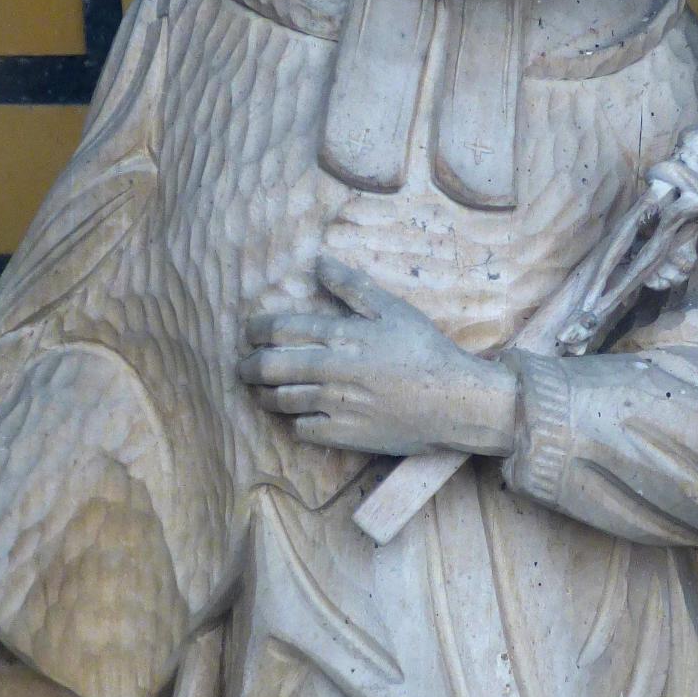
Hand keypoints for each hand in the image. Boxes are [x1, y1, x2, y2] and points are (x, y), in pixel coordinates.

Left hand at [240, 255, 516, 459]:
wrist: (454, 401)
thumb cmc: (426, 351)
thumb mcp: (393, 309)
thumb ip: (352, 286)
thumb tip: (319, 262)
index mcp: (341, 335)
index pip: (280, 329)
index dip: (256, 330)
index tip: (251, 333)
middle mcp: (331, 370)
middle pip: (269, 366)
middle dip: (249, 366)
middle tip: (244, 367)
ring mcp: (335, 404)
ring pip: (280, 400)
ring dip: (265, 395)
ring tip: (263, 392)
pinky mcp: (343, 434)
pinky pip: (302, 429)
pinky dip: (294, 422)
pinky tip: (298, 416)